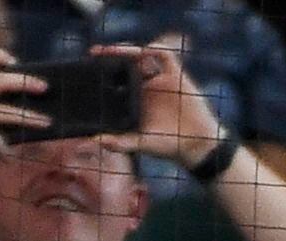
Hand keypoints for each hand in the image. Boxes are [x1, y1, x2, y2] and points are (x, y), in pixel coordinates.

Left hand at [93, 38, 224, 166]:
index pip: (117, 79)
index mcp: (136, 100)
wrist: (195, 145)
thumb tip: (95, 141)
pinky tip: (144, 50)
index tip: (89, 66)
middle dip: (111, 55)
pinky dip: (156, 49)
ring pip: (142, 56)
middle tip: (95, 52)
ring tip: (112, 50)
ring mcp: (161, 80)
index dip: (104, 70)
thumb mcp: (140, 144)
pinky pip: (166, 56)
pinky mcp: (177, 76)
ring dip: (127, 50)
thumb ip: (119, 142)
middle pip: (127, 63)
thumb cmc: (168, 146)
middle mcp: (147, 87)